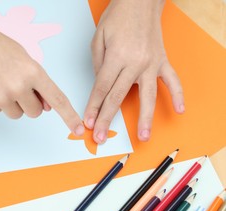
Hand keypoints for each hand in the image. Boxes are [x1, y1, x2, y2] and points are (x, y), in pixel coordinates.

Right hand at [0, 0, 84, 135]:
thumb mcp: (23, 58)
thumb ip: (37, 82)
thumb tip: (45, 106)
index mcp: (32, 71)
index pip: (57, 99)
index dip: (69, 116)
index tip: (79, 128)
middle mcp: (18, 87)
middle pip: (35, 113)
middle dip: (30, 104)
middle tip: (17, 88)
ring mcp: (0, 98)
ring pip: (16, 114)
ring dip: (12, 104)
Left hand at [84, 0, 183, 142]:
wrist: (140, 1)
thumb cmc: (118, 17)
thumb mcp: (98, 38)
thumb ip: (98, 64)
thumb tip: (99, 87)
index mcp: (116, 57)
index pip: (102, 89)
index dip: (94, 107)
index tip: (89, 123)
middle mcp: (135, 63)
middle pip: (118, 97)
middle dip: (108, 119)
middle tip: (101, 137)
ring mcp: (152, 63)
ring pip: (148, 96)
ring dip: (145, 118)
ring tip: (144, 136)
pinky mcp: (163, 60)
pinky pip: (173, 80)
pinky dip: (177, 95)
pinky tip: (179, 110)